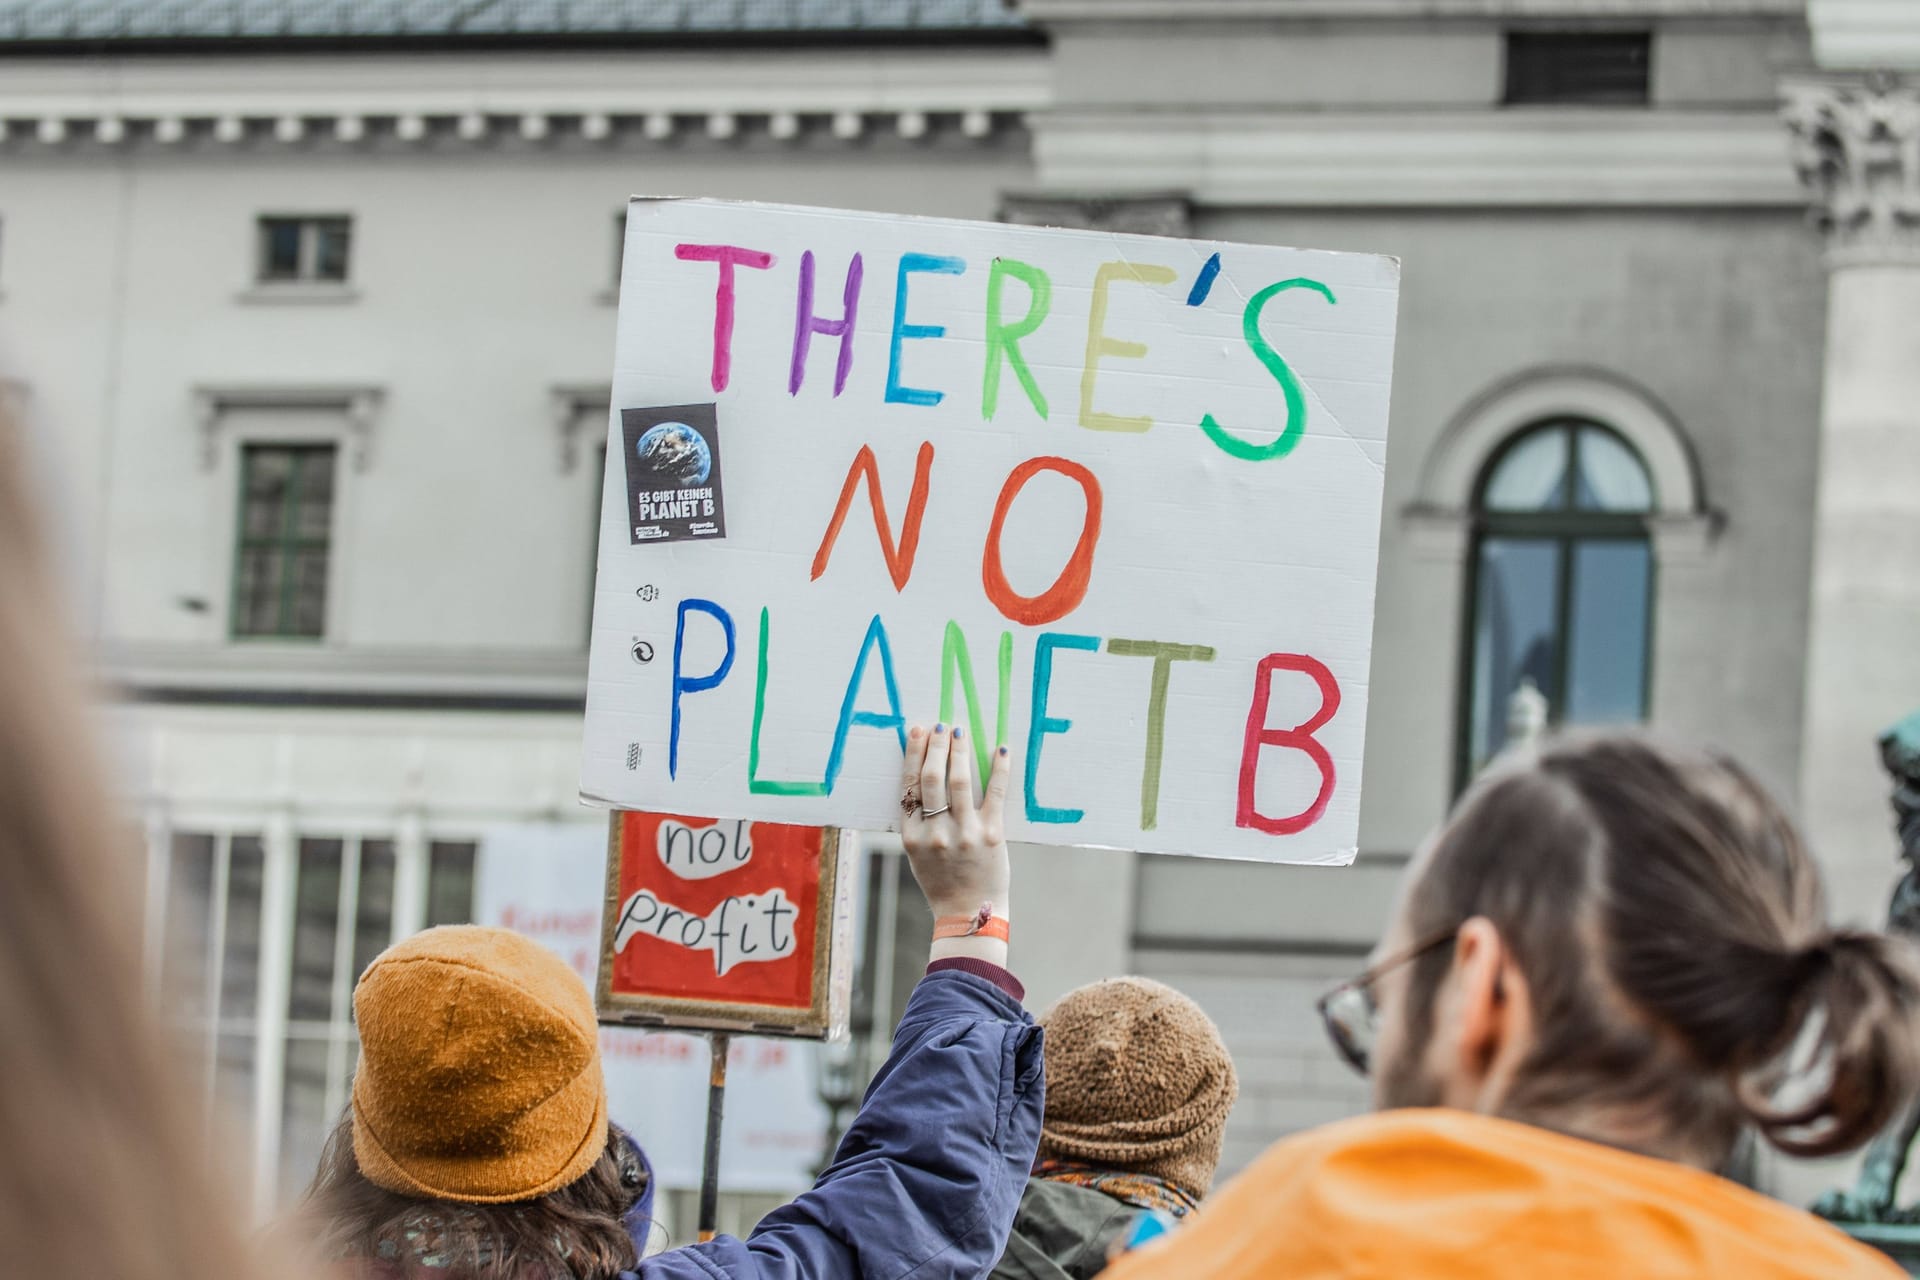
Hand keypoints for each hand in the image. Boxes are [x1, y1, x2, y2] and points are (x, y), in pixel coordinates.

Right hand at [900, 724, 1012, 965]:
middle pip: (932, 778)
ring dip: (960, 751)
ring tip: (960, 732)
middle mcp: (935, 832)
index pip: (909, 785)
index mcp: (912, 835)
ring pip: (960, 781)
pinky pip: (996, 794)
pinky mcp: (992, 835)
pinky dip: (999, 769)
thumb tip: (922, 775)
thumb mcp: (917, 853)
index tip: (917, 731)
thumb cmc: (941, 881)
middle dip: (936, 746)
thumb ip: (917, 820)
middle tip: (941, 725)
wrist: (968, 913)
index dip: (913, 754)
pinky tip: (1000, 749)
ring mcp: (964, 833)